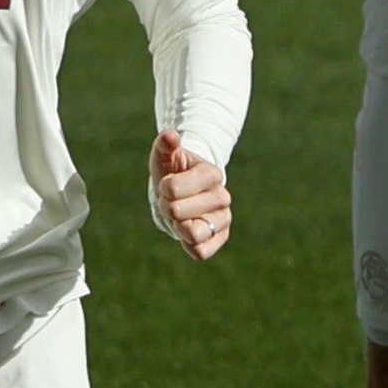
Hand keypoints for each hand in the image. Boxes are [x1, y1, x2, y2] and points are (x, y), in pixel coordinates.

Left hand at [151, 132, 232, 259]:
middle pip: (178, 211)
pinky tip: (187, 234)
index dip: (163, 189)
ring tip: (180, 218)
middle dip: (167, 208)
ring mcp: (223, 219)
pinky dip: (189, 245)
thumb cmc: (173, 173)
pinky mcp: (220, 238)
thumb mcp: (166, 157)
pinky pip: (202, 251)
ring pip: (193, 233)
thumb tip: (170, 136)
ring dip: (177, 227)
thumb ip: (165, 145)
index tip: (167, 185)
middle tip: (171, 202)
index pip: (174, 188)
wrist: (185, 193)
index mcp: (212, 173)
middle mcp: (223, 197)